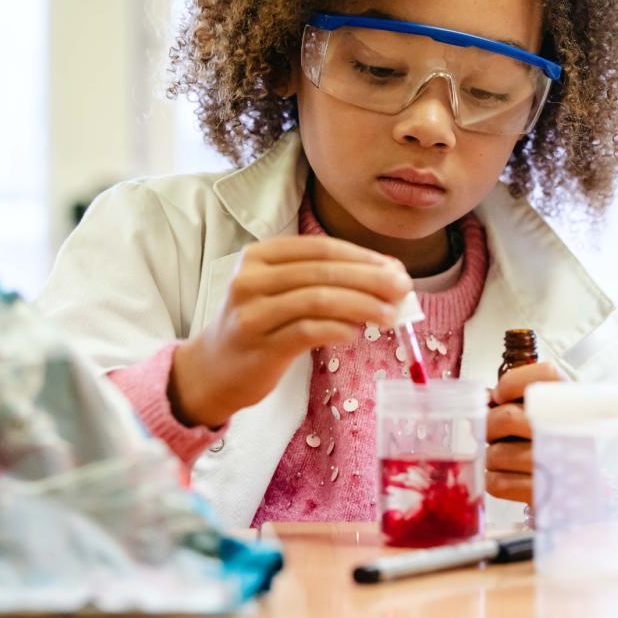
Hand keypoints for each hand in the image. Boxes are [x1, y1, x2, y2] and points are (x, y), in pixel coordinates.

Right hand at [169, 236, 410, 427]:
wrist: (214, 369)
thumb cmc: (259, 327)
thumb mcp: (281, 293)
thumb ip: (323, 283)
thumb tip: (385, 282)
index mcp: (260, 255)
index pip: (320, 248)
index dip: (363, 257)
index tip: (396, 269)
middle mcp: (251, 278)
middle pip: (322, 272)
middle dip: (370, 279)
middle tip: (404, 289)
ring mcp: (252, 312)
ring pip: (318, 300)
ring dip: (362, 305)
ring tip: (390, 315)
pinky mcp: (259, 345)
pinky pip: (307, 331)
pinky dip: (337, 329)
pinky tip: (356, 333)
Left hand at [486, 360, 563, 503]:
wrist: (580, 493)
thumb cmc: (554, 443)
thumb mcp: (547, 413)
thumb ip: (519, 398)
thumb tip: (486, 399)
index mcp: (575, 404)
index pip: (546, 375)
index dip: (511, 383)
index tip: (500, 395)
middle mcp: (570, 432)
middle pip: (507, 417)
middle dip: (490, 425)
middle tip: (495, 432)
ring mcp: (558, 465)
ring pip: (496, 453)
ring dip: (492, 455)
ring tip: (506, 456)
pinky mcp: (544, 494)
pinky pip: (497, 482)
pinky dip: (494, 478)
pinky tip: (508, 474)